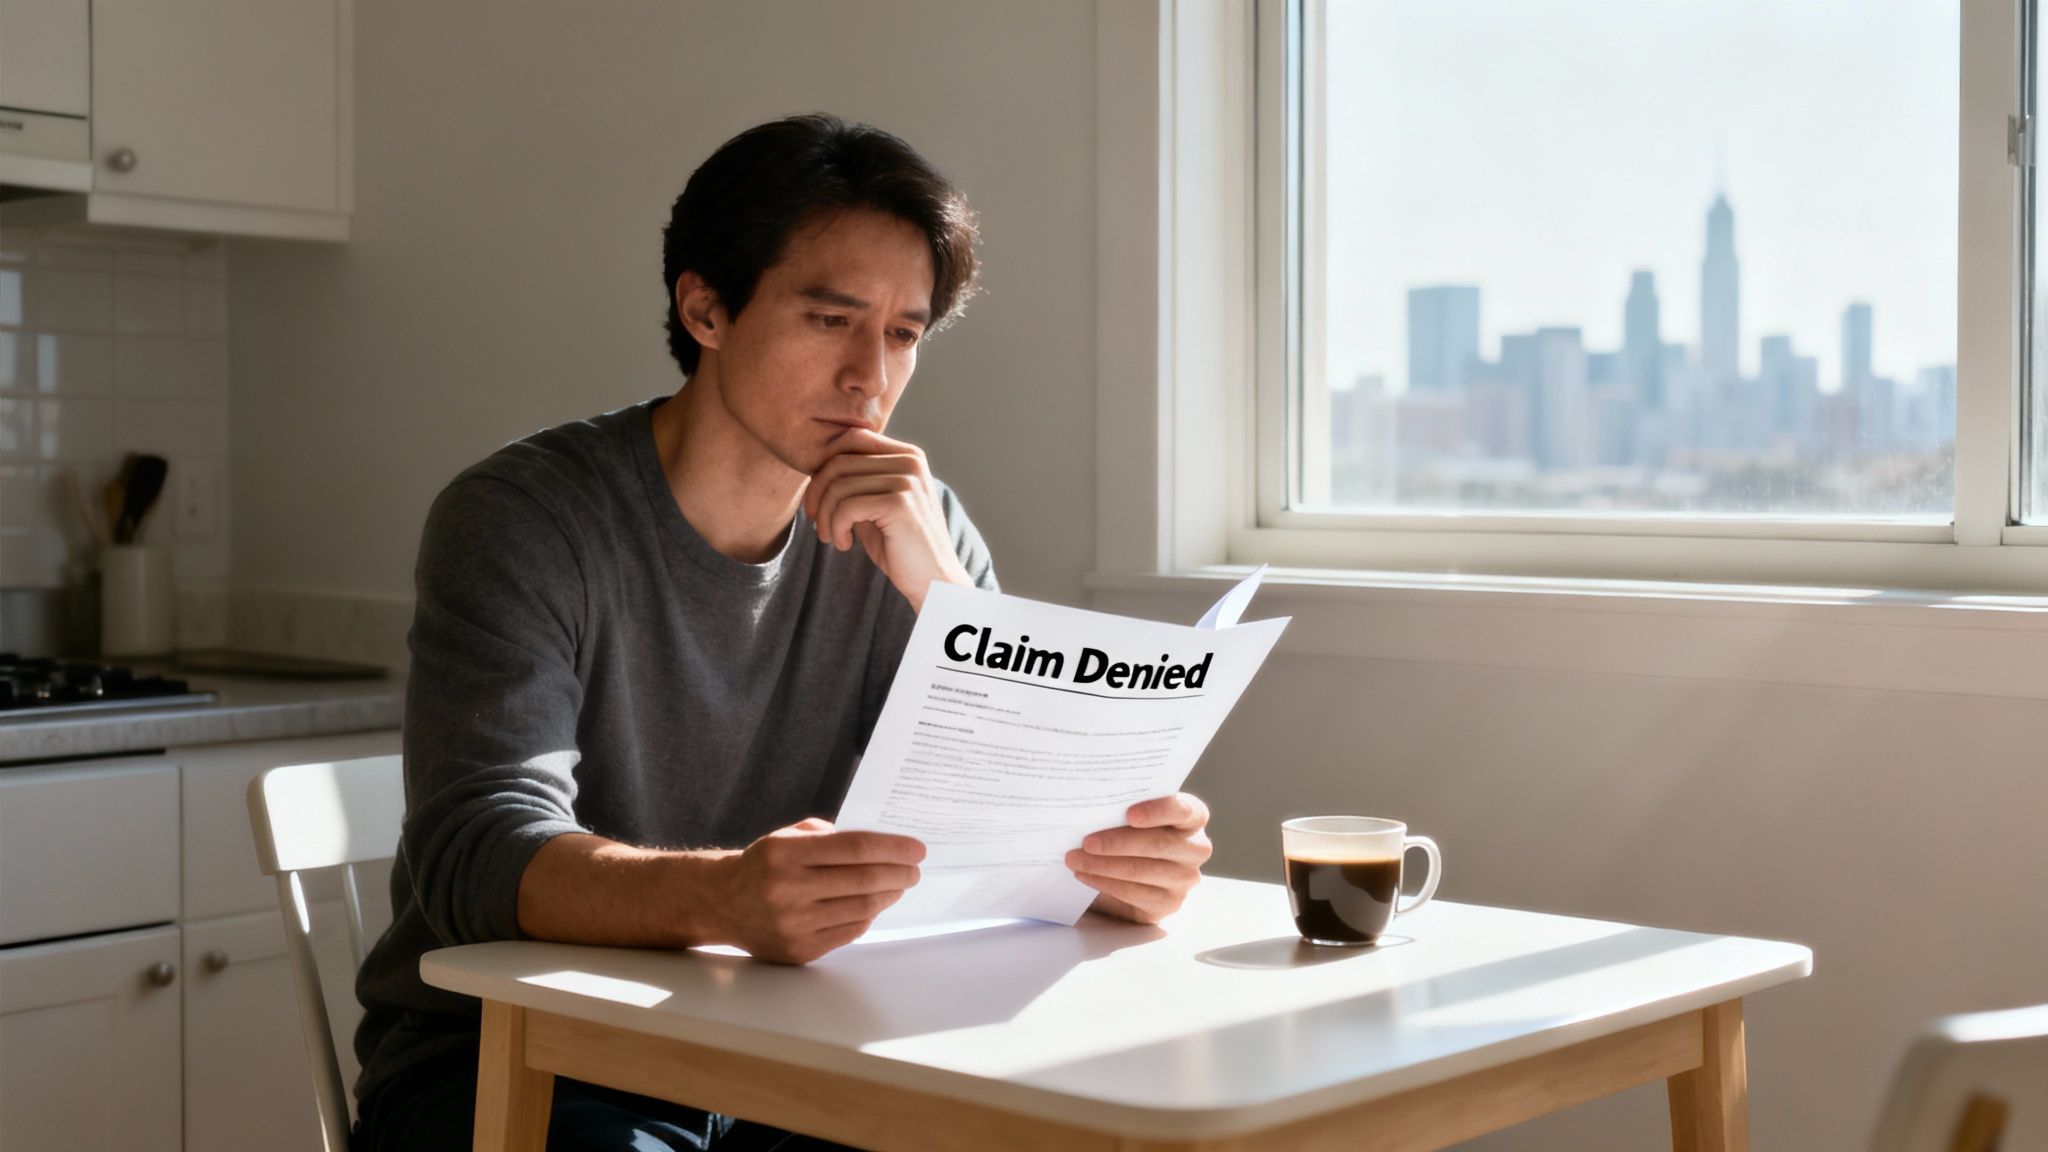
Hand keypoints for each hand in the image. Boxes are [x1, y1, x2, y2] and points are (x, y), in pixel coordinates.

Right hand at [712, 818, 924, 963]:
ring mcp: (794, 923)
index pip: (855, 848)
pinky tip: (875, 904)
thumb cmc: (763, 865)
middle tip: (915, 869)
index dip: (892, 847)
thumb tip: (880, 845)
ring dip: (889, 895)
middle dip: (899, 873)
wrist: (722, 904)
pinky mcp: (799, 949)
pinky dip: (868, 916)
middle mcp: (788, 889)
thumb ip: (829, 836)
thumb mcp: (786, 836)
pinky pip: (850, 932)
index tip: (917, 848)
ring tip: (899, 885)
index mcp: (785, 853)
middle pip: (864, 880)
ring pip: (861, 908)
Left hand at [802, 429, 971, 611]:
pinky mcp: (901, 503)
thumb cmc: (899, 546)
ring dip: (825, 517)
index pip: (851, 440)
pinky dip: (836, 527)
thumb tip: (816, 466)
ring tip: (833, 538)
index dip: (823, 470)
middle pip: (839, 461)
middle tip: (818, 525)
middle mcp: (910, 460)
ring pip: (839, 485)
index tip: (816, 503)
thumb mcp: (874, 507)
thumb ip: (855, 482)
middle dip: (818, 495)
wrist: (933, 582)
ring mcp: (907, 480)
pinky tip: (845, 544)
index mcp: (907, 455)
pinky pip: (847, 506)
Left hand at [1065, 793, 1212, 924]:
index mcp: (1193, 817)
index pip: (1183, 810)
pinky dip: (1105, 883)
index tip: (1130, 814)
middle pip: (1158, 844)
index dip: (1158, 811)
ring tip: (1075, 859)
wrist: (1126, 869)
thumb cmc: (1129, 832)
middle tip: (1086, 842)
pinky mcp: (1169, 902)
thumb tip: (1091, 804)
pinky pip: (1135, 893)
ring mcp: (1185, 878)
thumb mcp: (1130, 815)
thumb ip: (1124, 807)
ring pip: (1143, 870)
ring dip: (1103, 865)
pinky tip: (1085, 875)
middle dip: (1118, 843)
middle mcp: (1196, 848)